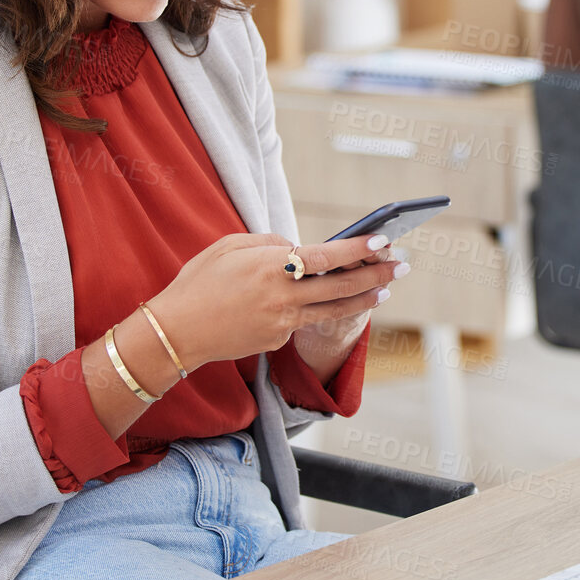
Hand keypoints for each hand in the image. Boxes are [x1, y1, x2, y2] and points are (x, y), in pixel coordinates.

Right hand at [145, 233, 401, 370]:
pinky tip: (320, 302)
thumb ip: (271, 243)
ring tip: (385, 289)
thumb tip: (300, 248)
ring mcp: (283, 323)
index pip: (328, 256)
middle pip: (342, 287)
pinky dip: (313, 310)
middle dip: (377, 274)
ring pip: (333, 310)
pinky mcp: (278, 340)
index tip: (384, 239)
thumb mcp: (231, 246)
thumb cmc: (200, 281)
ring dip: (363, 298)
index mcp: (273, 267)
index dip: (360, 248)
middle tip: (402, 265)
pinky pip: (301, 320)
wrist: (176, 332)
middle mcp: (284, 297)